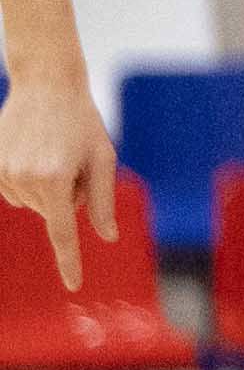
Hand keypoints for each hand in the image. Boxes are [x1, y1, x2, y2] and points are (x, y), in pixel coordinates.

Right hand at [0, 81, 119, 292]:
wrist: (47, 85)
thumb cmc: (82, 122)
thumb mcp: (103, 159)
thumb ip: (102, 201)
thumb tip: (107, 237)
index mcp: (57, 180)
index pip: (63, 233)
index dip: (69, 261)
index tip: (74, 284)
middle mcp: (25, 179)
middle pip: (51, 213)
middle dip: (65, 195)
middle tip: (70, 160)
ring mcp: (3, 172)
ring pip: (30, 202)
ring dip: (44, 186)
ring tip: (51, 151)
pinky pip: (11, 189)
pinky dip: (24, 178)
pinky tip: (31, 151)